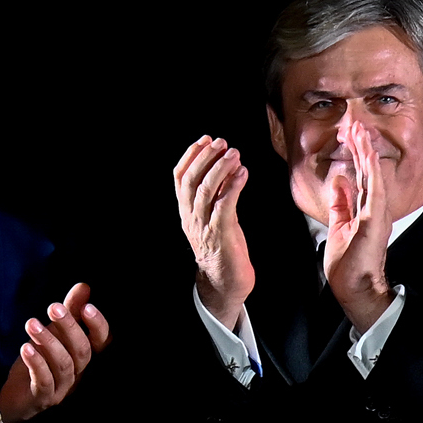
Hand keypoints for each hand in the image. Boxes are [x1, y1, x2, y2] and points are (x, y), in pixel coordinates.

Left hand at [0, 287, 109, 422]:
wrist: (19, 402)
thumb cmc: (40, 363)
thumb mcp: (53, 335)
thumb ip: (70, 312)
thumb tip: (84, 286)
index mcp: (84, 357)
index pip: (101, 342)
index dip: (98, 326)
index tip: (87, 306)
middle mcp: (78, 373)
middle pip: (82, 351)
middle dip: (69, 327)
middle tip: (53, 307)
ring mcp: (62, 388)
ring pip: (63, 365)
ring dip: (48, 342)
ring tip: (32, 323)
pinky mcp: (41, 398)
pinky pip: (44, 382)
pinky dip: (36, 364)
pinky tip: (26, 348)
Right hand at [173, 136, 257, 333]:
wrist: (225, 283)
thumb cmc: (223, 247)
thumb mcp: (215, 216)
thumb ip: (216, 194)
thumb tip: (224, 166)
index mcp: (186, 211)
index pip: (179, 177)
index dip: (191, 155)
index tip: (205, 139)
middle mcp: (191, 217)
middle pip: (191, 180)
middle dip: (206, 157)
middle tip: (222, 142)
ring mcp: (204, 226)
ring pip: (205, 191)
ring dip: (220, 169)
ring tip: (234, 153)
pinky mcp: (221, 235)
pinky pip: (224, 206)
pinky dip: (233, 187)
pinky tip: (243, 174)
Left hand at [318, 139, 391, 331]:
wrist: (354, 288)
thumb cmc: (348, 264)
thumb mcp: (339, 226)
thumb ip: (341, 203)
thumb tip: (339, 181)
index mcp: (365, 210)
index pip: (361, 176)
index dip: (355, 155)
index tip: (349, 135)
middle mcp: (374, 209)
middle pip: (368, 171)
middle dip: (361, 147)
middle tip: (354, 124)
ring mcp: (376, 215)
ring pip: (372, 176)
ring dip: (366, 153)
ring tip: (360, 131)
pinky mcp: (375, 222)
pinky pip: (375, 192)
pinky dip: (373, 172)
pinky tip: (369, 156)